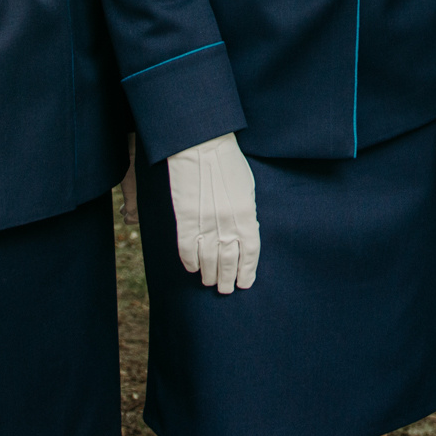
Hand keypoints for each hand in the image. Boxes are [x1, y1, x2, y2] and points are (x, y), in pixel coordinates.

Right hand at [167, 132, 261, 292]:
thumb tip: (245, 232)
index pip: (250, 253)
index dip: (247, 271)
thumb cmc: (228, 163)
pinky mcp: (184, 220)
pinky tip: (194, 268)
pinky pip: (187, 250)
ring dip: (210, 275)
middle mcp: (227, 224)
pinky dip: (190, 262)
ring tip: (210, 282)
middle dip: (228, 279)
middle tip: (225, 289)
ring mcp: (205, 224)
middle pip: (229, 261)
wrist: (201, 146)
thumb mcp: (247, 188)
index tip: (245, 282)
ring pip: (208, 261)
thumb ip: (247, 213)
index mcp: (246, 215)